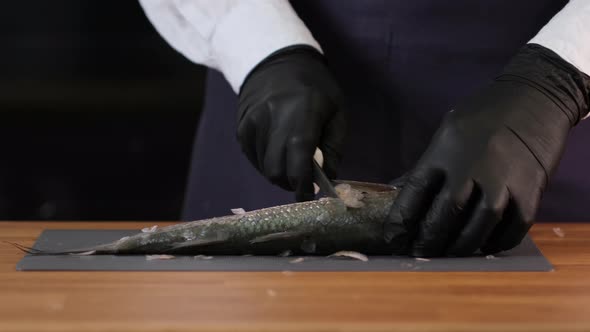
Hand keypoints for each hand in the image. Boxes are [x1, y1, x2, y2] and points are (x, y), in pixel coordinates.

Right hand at [237, 45, 345, 200]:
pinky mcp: (241, 127)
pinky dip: (266, 162)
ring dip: (279, 171)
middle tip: (303, 180)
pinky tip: (277, 150)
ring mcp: (253, 122)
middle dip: (290, 182)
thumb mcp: (336, 113)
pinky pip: (253, 157)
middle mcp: (273, 118)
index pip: (298, 160)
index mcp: (302, 114)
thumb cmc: (316, 89)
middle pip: (276, 169)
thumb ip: (334, 148)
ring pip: (263, 167)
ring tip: (291, 159)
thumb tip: (327, 179)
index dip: (303, 184)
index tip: (309, 195)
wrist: (278, 61)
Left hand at [384, 44, 589, 256]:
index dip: (401, 220)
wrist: (534, 98)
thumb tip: (399, 193)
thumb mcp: (447, 133)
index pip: (414, 192)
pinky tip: (484, 248)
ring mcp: (502, 180)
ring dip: (460, 246)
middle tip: (419, 253)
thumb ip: (427, 165)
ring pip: (477, 226)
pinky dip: (496, 243)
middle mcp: (470, 168)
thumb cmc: (483, 115)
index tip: (392, 238)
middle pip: (444, 214)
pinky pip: (512, 227)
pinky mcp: (529, 190)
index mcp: (443, 152)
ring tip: (448, 256)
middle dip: (428, 239)